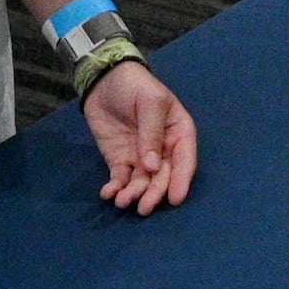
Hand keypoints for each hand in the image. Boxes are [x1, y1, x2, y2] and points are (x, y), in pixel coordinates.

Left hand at [82, 59, 199, 215]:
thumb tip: (152, 167)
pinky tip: (108, 194)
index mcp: (178, 132)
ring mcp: (141, 157)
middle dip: (154, 193)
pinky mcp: (120, 160)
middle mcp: (163, 149)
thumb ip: (151, 134)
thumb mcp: (150, 103)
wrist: (104, 80)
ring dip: (134, 194)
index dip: (181, 180)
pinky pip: (120, 179)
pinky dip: (115, 188)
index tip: (175, 199)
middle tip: (144, 208)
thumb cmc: (135, 86)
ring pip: (142, 182)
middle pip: (162, 176)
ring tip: (122, 201)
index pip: (184, 160)